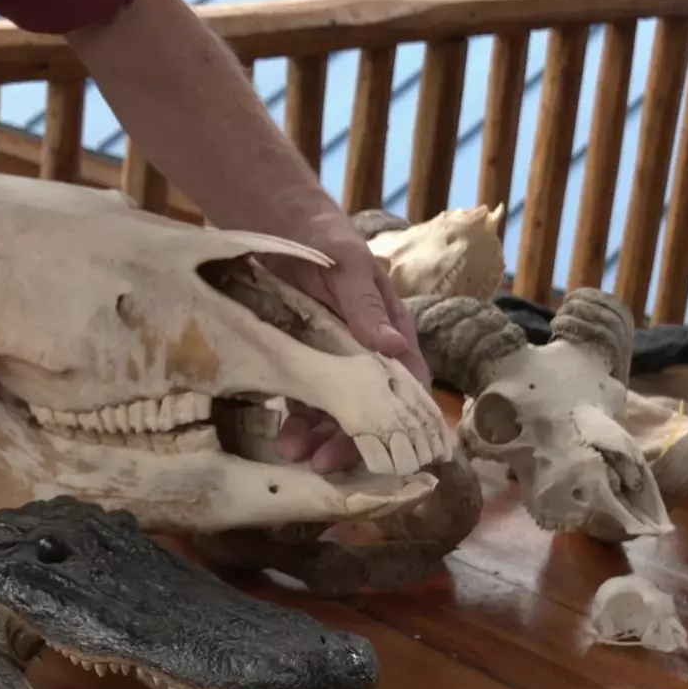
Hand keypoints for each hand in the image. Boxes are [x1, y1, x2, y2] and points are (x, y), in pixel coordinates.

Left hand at [260, 217, 430, 471]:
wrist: (280, 225)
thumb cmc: (327, 241)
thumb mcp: (348, 268)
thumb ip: (366, 307)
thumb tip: (391, 346)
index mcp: (391, 332)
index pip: (407, 383)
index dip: (401, 420)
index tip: (388, 451)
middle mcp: (366, 354)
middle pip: (369, 408)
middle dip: (349, 439)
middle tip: (324, 463)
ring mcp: (332, 361)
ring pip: (334, 410)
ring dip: (317, 436)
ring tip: (292, 453)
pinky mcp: (302, 361)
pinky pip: (304, 399)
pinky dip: (296, 420)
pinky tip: (281, 436)